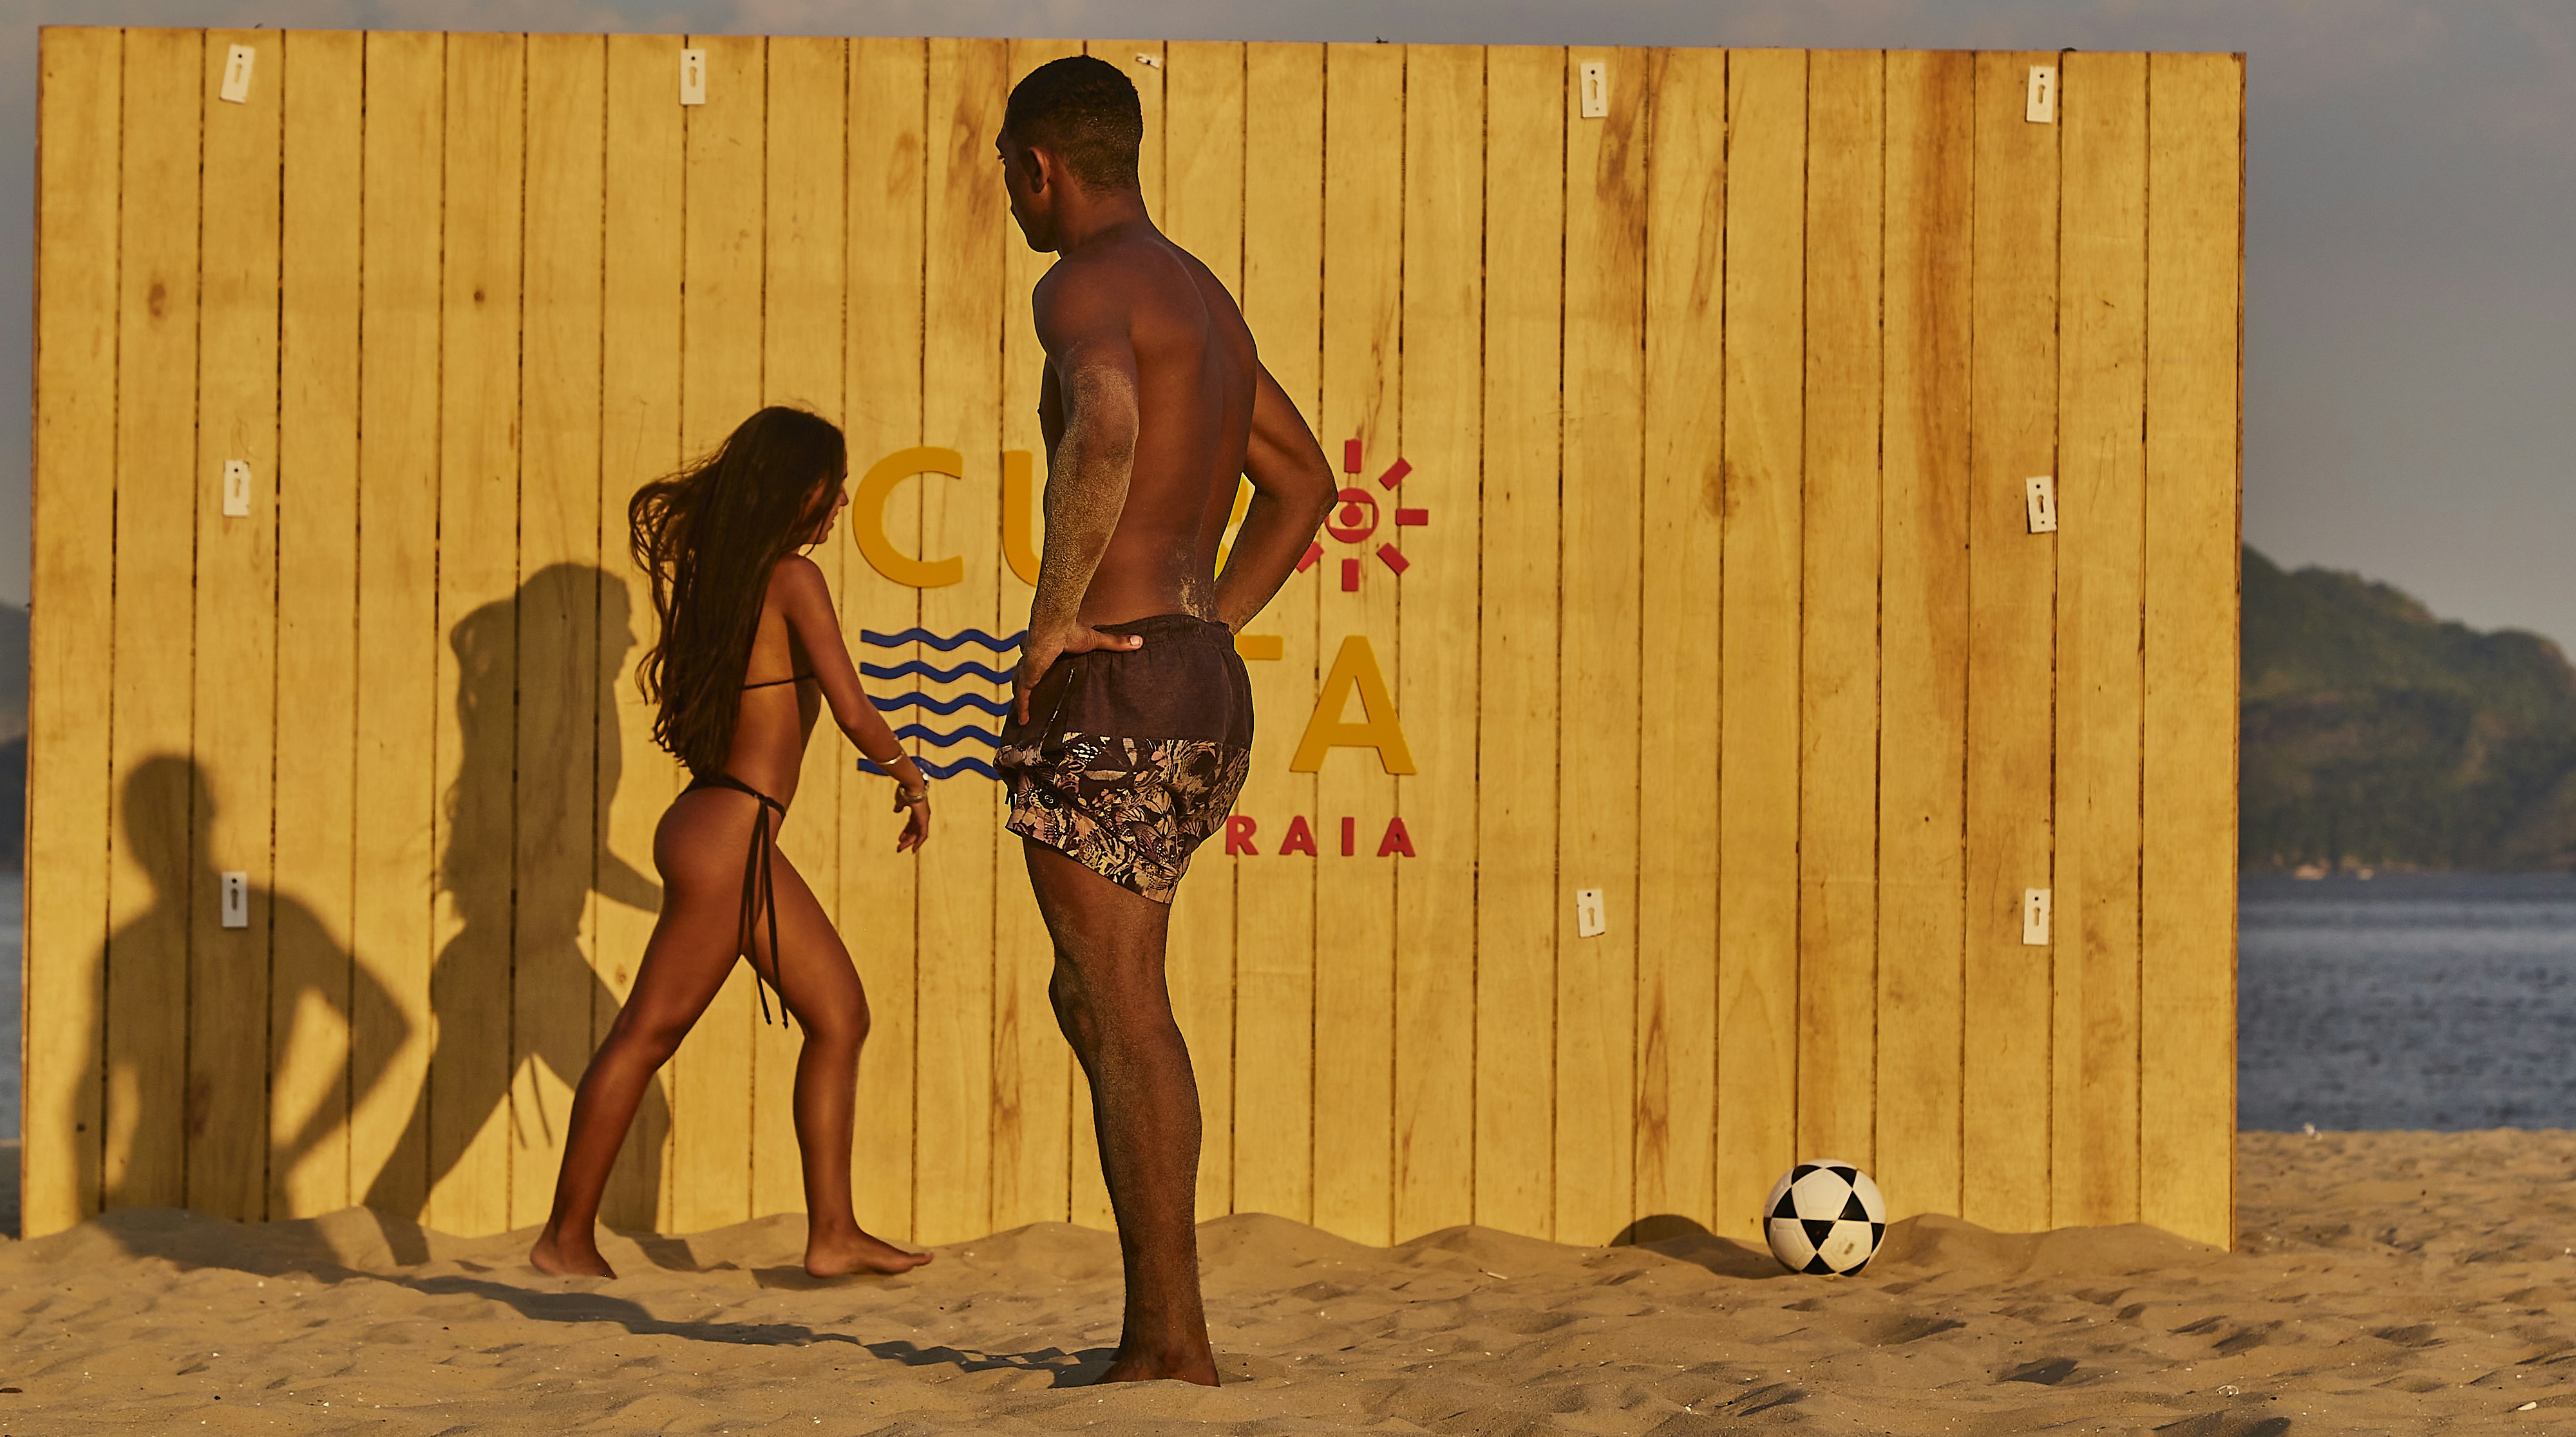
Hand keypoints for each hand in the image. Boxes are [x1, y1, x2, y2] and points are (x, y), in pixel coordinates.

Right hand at [893, 787, 929, 852]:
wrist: (911, 784)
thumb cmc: (905, 790)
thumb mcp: (900, 800)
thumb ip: (899, 806)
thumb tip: (896, 810)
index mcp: (917, 810)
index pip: (912, 824)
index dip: (906, 832)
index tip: (899, 839)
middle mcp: (922, 815)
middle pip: (915, 830)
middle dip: (907, 839)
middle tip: (899, 847)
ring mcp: (924, 817)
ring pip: (918, 834)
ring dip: (909, 842)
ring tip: (900, 849)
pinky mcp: (924, 820)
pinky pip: (923, 834)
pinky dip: (918, 842)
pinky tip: (913, 849)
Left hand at [1013, 622, 1142, 722]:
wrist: (1054, 627)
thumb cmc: (1071, 631)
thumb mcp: (1096, 641)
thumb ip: (1116, 643)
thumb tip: (1140, 641)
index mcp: (1045, 648)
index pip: (1037, 657)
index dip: (1036, 663)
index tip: (1039, 668)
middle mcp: (1032, 658)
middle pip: (1024, 671)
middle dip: (1024, 679)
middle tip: (1030, 692)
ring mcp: (1027, 669)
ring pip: (1019, 683)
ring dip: (1020, 695)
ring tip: (1024, 709)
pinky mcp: (1027, 678)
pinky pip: (1022, 697)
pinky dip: (1022, 709)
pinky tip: (1024, 722)